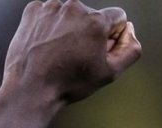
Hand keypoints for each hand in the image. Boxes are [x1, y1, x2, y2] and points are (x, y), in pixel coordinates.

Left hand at [2, 0, 140, 103]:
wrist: (31, 86)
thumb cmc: (69, 82)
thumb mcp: (110, 73)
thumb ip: (131, 49)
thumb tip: (129, 31)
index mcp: (96, 21)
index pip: (118, 16)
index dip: (113, 35)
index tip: (100, 50)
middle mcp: (74, 7)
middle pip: (93, 16)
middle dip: (90, 31)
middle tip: (77, 55)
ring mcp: (51, 7)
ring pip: (71, 14)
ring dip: (70, 28)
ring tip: (60, 51)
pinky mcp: (33, 9)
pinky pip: (50, 13)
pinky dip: (51, 25)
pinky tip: (47, 44)